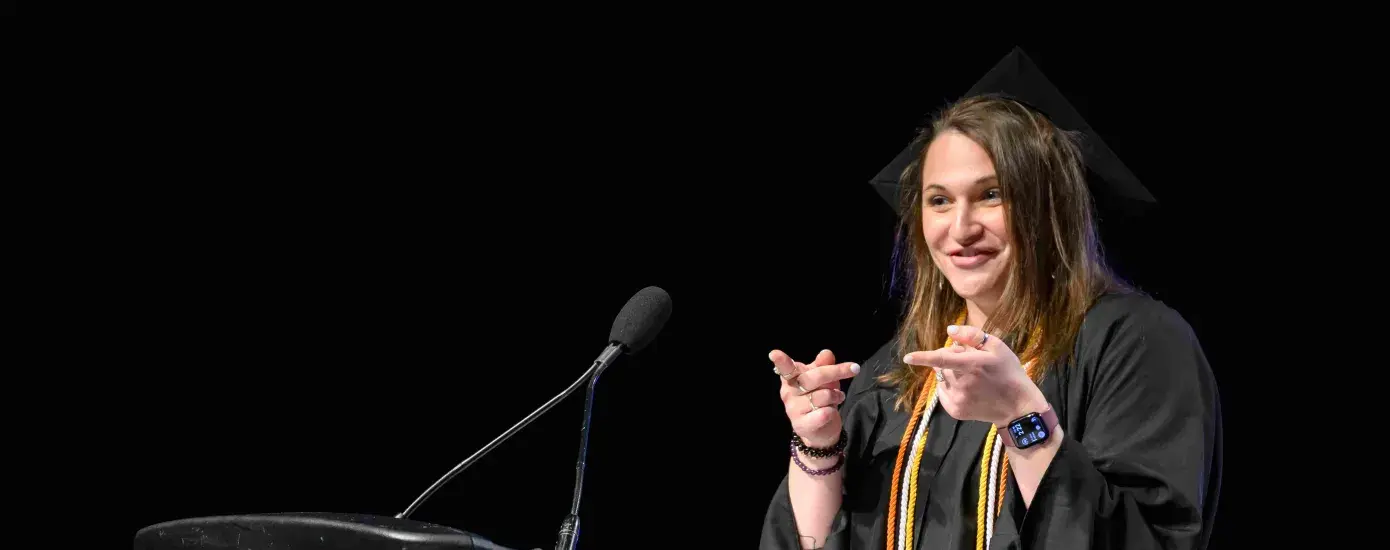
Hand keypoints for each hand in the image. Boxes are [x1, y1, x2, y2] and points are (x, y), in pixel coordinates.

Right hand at [769, 349, 860, 447]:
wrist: (820, 430)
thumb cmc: (819, 398)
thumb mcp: (823, 379)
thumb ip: (823, 365)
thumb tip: (826, 353)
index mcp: (791, 378)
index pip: (785, 368)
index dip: (780, 361)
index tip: (774, 354)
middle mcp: (788, 392)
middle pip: (813, 377)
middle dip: (836, 372)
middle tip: (854, 369)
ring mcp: (793, 409)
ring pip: (822, 396)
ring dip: (836, 395)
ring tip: (838, 398)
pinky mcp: (802, 424)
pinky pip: (824, 413)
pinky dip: (832, 411)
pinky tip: (830, 412)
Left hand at [902, 325, 1046, 426]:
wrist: (1018, 407)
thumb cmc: (1009, 373)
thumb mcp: (997, 348)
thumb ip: (972, 336)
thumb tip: (950, 331)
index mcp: (973, 365)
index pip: (943, 359)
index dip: (924, 358)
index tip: (908, 357)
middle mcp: (963, 384)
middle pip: (943, 365)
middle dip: (951, 359)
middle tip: (971, 362)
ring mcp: (958, 399)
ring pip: (942, 378)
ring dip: (950, 373)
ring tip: (972, 377)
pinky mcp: (955, 411)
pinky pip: (943, 392)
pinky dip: (950, 387)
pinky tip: (967, 388)